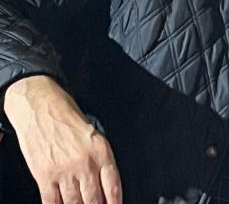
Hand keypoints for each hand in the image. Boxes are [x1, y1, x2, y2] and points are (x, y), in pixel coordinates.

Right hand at [4, 75, 121, 203]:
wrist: (40, 106)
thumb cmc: (66, 114)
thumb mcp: (93, 132)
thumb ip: (99, 157)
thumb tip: (104, 182)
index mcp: (101, 150)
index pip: (113, 187)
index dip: (115, 203)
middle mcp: (85, 163)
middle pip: (94, 200)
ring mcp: (64, 171)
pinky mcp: (44, 176)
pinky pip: (52, 202)